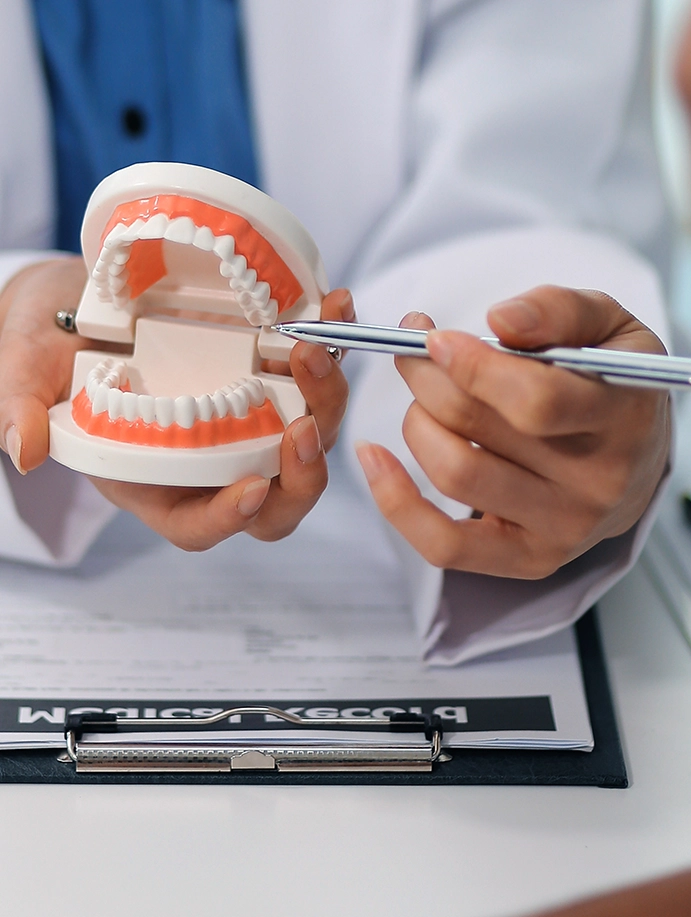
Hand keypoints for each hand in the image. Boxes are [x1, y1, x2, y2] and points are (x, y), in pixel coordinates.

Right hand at [0, 256, 350, 549]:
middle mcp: (215, 457)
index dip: (232, 517)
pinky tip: (335, 303)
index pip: (203, 523)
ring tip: (314, 347)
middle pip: (281, 492)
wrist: (80, 294)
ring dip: (326, 397)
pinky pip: (316, 372)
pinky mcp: (271, 373)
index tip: (254, 489)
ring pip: (312, 433)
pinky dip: (332, 342)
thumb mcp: (26, 366)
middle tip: (305, 424)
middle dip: (305, 469)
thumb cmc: (52, 344)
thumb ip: (22, 404)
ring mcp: (250, 416)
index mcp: (158, 479)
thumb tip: (22, 449)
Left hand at [355, 285, 670, 578]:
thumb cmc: (611, 381)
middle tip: (416, 352)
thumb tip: (500, 322)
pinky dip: (397, 503)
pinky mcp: (530, 560)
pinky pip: (446, 545)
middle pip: (479, 431)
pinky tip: (373, 458)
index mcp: (623, 417)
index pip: (535, 401)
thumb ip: (559, 310)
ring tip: (421, 399)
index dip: (472, 366)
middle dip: (428, 380)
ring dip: (416, 424)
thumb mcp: (610, 324)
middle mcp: (598, 483)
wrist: (639, 459)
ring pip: (455, 474)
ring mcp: (564, 529)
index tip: (437, 339)